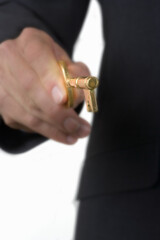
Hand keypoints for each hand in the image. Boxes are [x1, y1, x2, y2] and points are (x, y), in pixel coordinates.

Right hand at [0, 27, 90, 144]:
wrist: (29, 69)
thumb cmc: (52, 66)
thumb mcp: (69, 63)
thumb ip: (77, 74)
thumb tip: (75, 95)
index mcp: (30, 42)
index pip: (37, 56)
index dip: (49, 79)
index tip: (64, 99)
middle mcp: (9, 59)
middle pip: (30, 88)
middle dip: (56, 112)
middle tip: (78, 126)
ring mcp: (1, 83)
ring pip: (27, 110)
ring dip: (54, 128)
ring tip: (76, 135)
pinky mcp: (2, 104)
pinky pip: (24, 122)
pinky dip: (46, 131)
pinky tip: (63, 135)